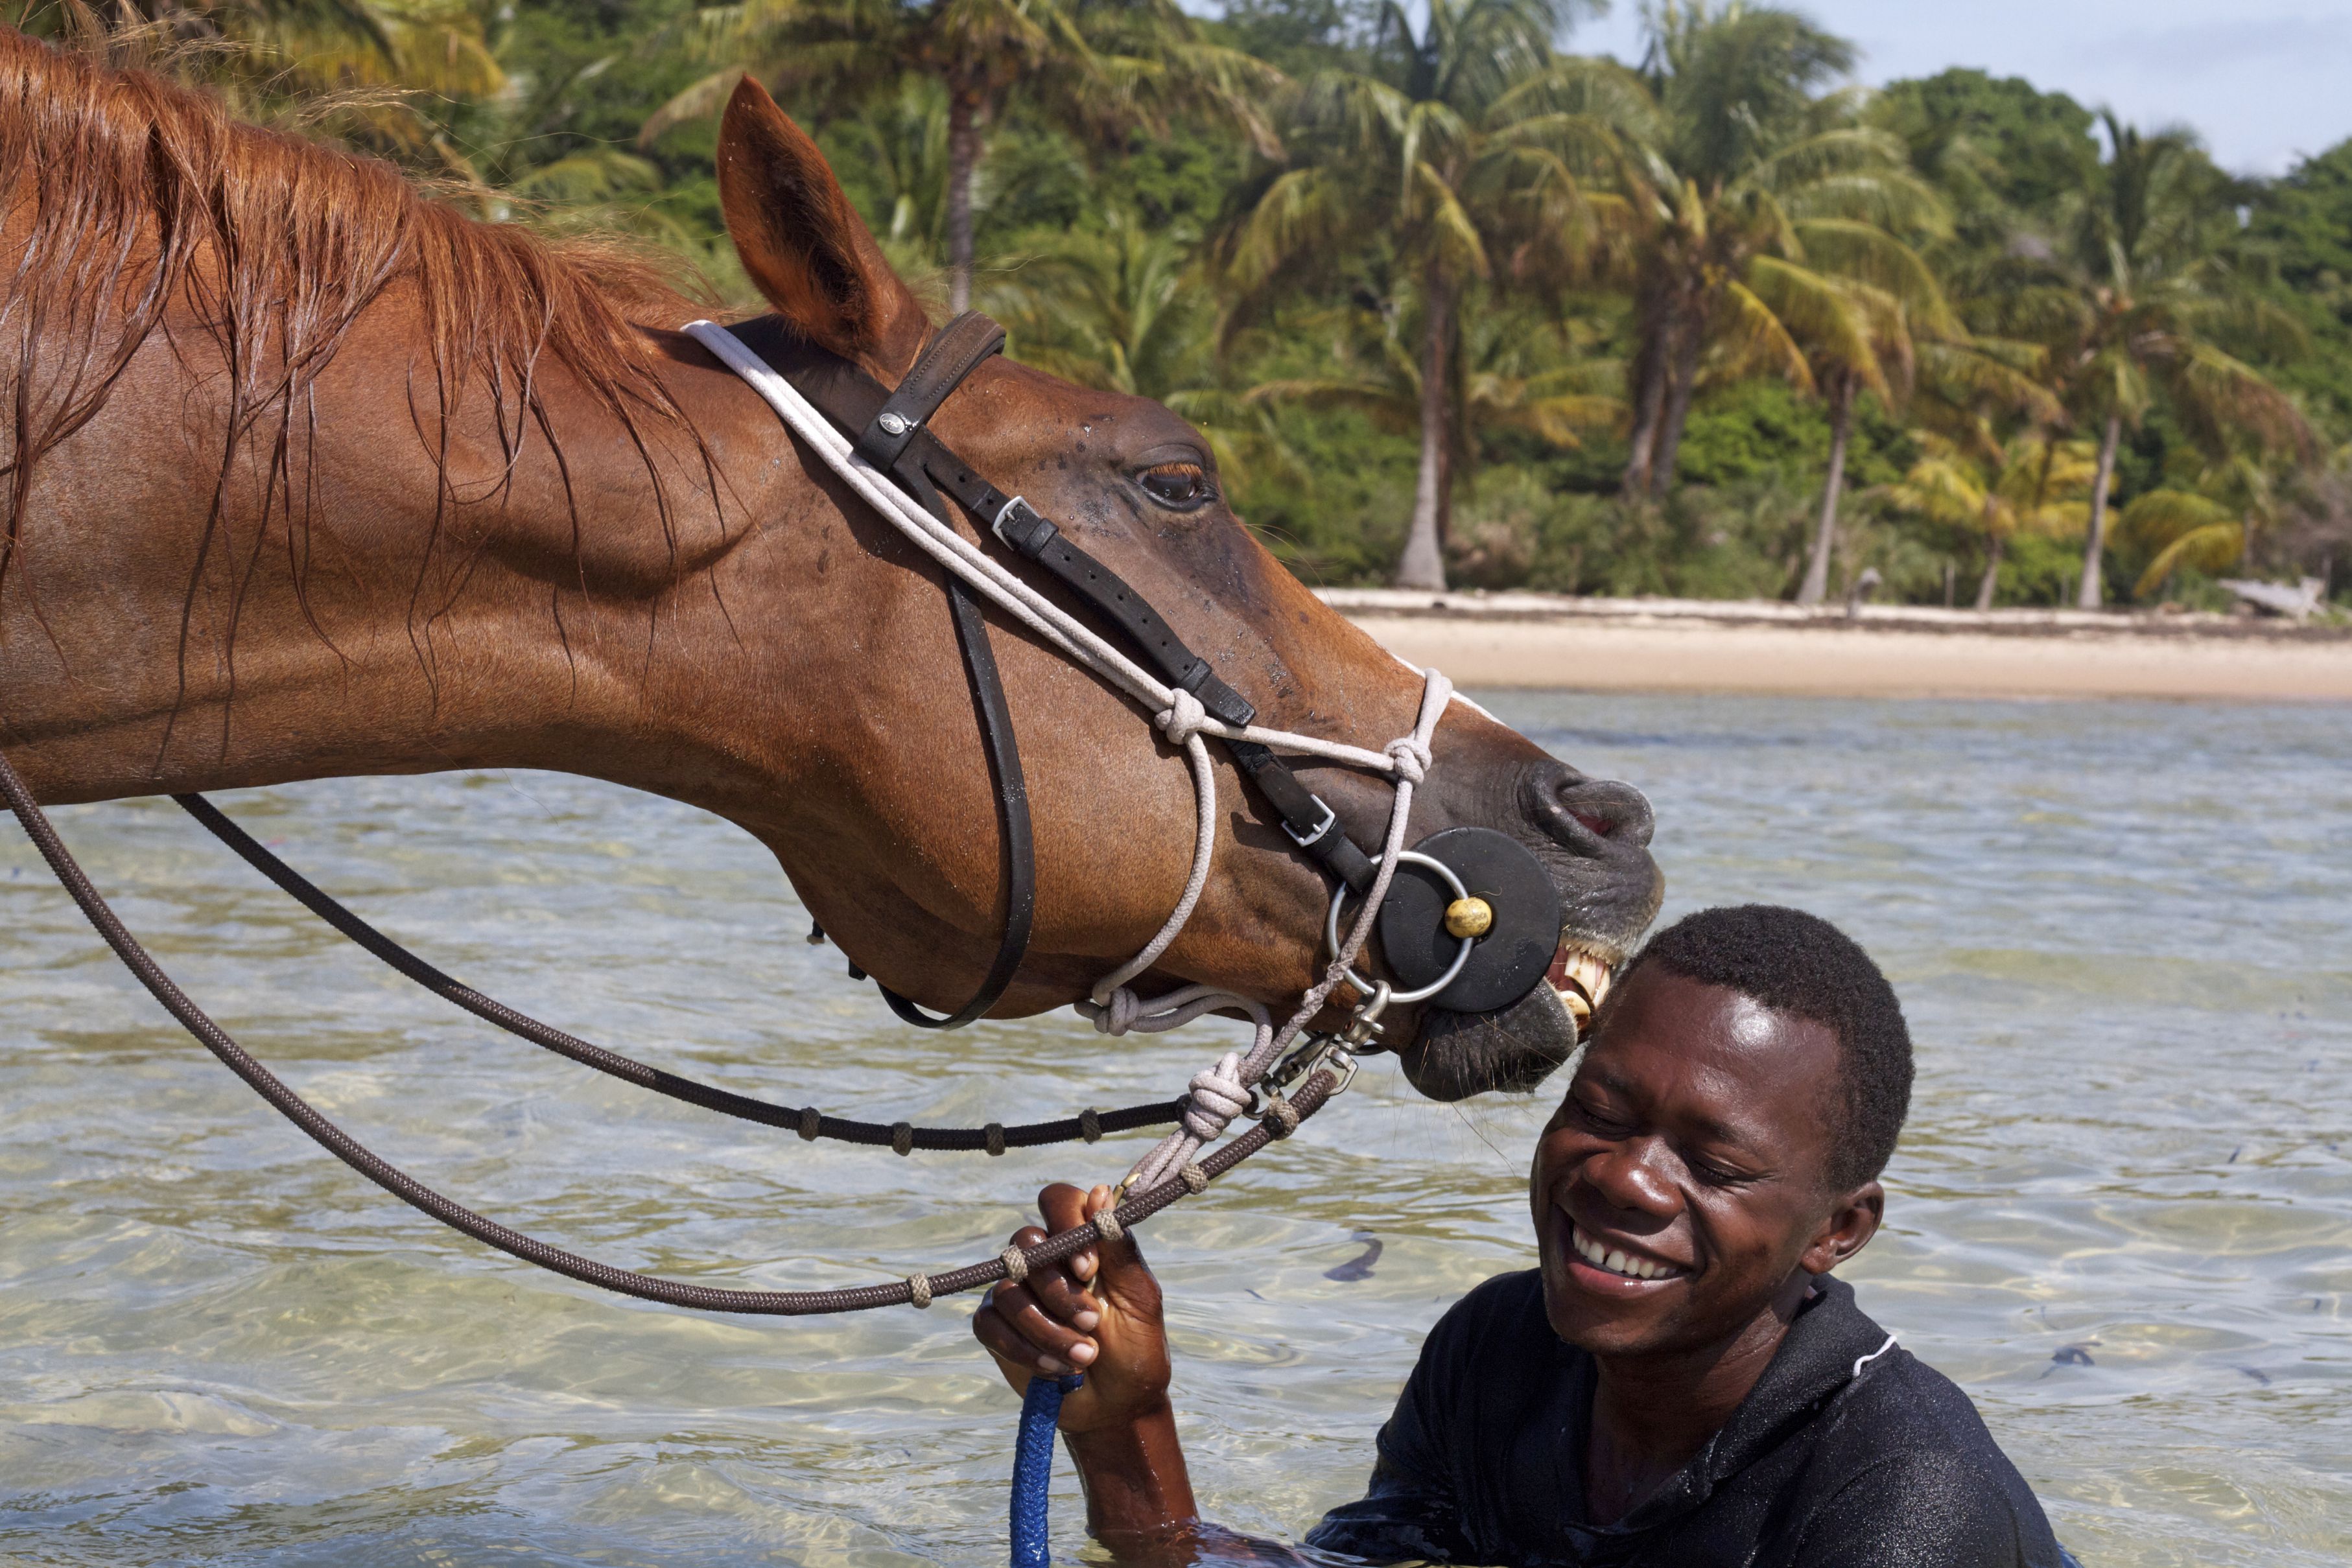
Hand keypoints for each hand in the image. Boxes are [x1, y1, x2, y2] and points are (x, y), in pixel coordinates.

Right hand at [974, 1183, 1171, 1434]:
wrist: (1117, 1406)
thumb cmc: (1136, 1347)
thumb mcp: (1139, 1297)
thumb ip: (1118, 1247)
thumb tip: (1100, 1191)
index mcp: (1081, 1241)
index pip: (1058, 1199)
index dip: (1066, 1225)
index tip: (1087, 1269)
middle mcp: (1044, 1259)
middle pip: (1026, 1243)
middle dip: (1060, 1292)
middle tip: (1092, 1323)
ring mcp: (1015, 1291)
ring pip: (1008, 1290)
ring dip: (1047, 1329)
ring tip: (1083, 1356)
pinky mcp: (995, 1327)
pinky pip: (989, 1323)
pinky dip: (1023, 1349)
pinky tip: (1055, 1368)